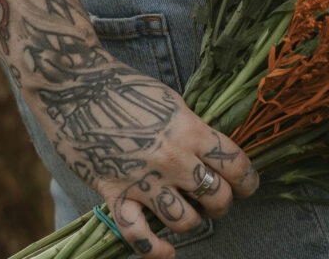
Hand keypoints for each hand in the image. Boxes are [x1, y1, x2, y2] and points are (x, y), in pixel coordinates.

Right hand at [33, 53, 258, 258]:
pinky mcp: (115, 194)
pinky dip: (155, 250)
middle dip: (222, 203)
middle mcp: (174, 159)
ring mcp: (145, 180)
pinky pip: (139, 235)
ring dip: (193, 223)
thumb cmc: (127, 87)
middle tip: (218, 202)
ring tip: (193, 217)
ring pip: (184, 220)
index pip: (234, 162)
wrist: (78, 88)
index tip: (250, 186)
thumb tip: (210, 150)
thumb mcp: (172, 102)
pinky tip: (166, 252)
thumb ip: (192, 128)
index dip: (248, 179)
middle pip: (215, 196)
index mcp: (191, 130)